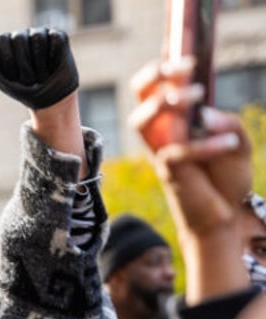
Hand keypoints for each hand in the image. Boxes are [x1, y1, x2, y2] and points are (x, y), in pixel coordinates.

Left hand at [0, 27, 78, 109]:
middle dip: (24, 66)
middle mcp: (22, 36)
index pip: (1, 40)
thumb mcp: (3, 80)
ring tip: (42, 76)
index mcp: (6, 44)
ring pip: (38, 38)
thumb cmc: (23, 90)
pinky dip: (53, 59)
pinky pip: (55, 41)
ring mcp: (40, 34)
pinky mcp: (58, 37)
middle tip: (29, 80)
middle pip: (19, 38)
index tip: (13, 77)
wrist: (48, 102)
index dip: (7, 62)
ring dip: (39, 65)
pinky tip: (53, 67)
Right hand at [130, 58, 251, 226]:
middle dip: (156, 76)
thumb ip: (227, 122)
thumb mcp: (238, 140)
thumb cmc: (225, 175)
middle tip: (186, 69)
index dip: (162, 62)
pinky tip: (229, 145)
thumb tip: (204, 116)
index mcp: (177, 118)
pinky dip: (205, 144)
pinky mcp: (168, 171)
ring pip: (142, 120)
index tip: (177, 45)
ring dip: (166, 103)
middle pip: (140, 95)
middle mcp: (162, 131)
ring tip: (198, 97)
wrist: (225, 214)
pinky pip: (177, 150)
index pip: (159, 84)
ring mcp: (161, 150)